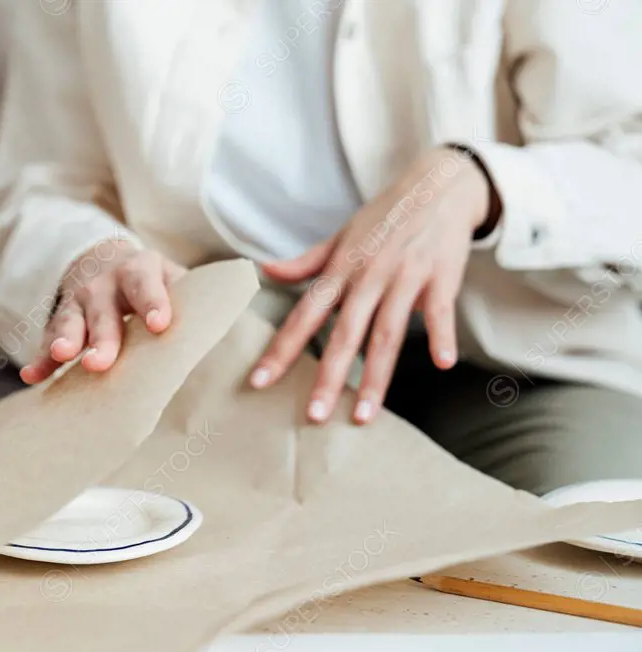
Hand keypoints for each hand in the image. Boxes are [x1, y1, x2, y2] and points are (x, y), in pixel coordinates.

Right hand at [20, 240, 185, 383]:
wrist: (101, 258)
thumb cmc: (151, 281)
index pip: (147, 284)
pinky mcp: (59, 318)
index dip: (154, 303)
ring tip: (63, 357)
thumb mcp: (172, 279)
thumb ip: (194, 302)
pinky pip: (47, 338)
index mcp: (141, 270)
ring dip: (65, 340)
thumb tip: (228, 334)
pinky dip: (40, 358)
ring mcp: (78, 300)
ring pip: (70, 321)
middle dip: (102, 338)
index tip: (159, 326)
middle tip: (101, 363)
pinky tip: (34, 376)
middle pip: (104, 311)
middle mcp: (105, 283)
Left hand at [249, 146, 492, 423]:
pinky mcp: (440, 277)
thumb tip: (266, 271)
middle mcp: (368, 276)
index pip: (303, 315)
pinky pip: (441, 311)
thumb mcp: (342, 236)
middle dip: (328, 376)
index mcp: (341, 269)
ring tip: (363, 415)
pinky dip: (441, 335)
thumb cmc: (385, 217)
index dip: (281, 349)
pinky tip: (440, 363)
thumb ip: (307, 261)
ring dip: (376, 376)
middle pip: (344, 333)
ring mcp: (405, 277)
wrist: (438, 185)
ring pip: (387, 334)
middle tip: (315, 415)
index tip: (260, 381)